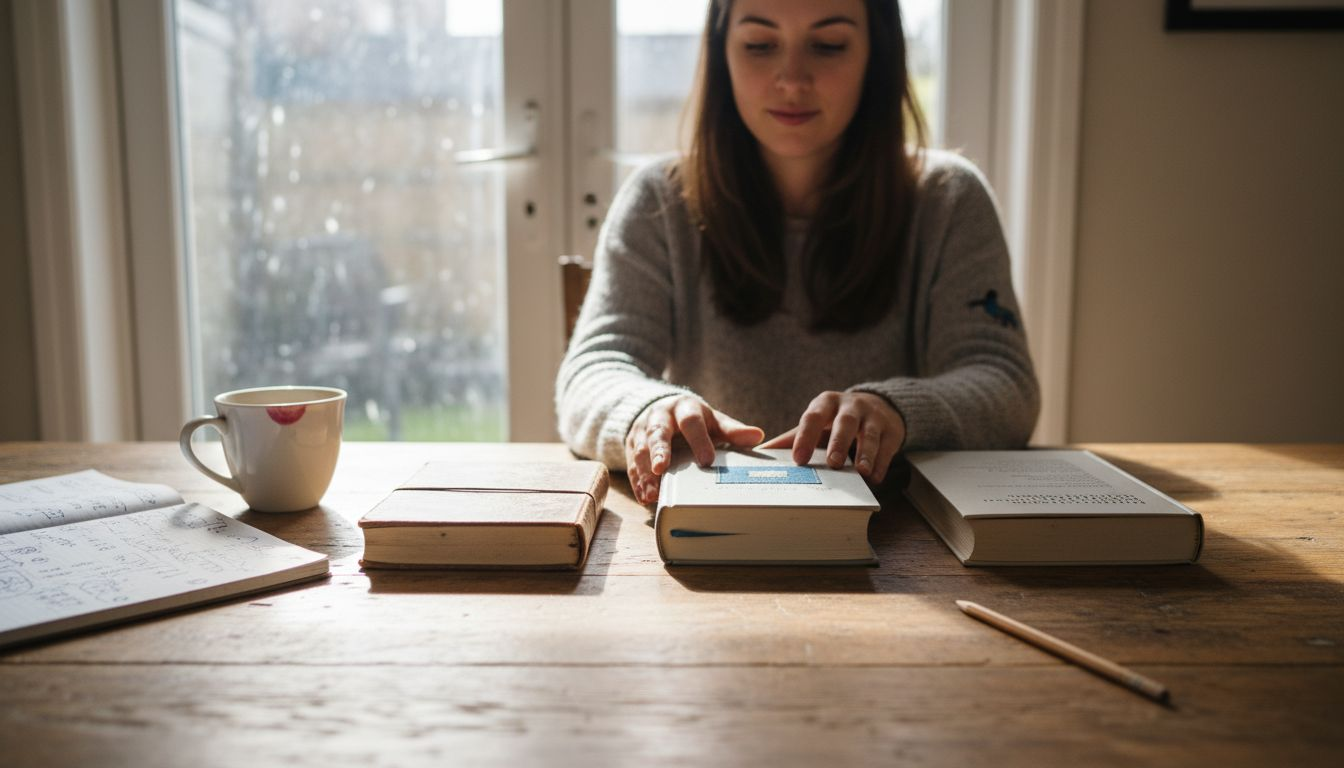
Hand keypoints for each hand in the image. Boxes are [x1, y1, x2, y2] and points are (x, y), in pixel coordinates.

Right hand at [625, 395, 763, 504]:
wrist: (659, 409)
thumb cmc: (692, 420)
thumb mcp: (712, 421)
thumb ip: (732, 430)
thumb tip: (758, 436)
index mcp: (683, 408)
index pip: (691, 421)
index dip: (698, 440)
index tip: (707, 460)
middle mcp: (659, 417)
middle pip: (657, 432)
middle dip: (658, 450)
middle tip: (661, 468)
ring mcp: (642, 431)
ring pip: (641, 451)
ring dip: (646, 473)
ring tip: (653, 493)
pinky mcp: (632, 446)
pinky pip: (632, 465)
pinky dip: (638, 482)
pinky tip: (645, 497)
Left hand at [760, 391, 904, 483]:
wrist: (878, 406)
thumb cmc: (836, 420)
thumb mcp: (816, 423)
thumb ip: (792, 439)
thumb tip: (760, 454)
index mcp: (825, 404)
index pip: (813, 418)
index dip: (805, 437)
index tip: (799, 459)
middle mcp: (850, 406)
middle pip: (844, 423)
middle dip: (839, 443)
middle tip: (833, 463)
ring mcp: (873, 417)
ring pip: (869, 435)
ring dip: (865, 454)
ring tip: (861, 472)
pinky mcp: (892, 430)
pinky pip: (887, 447)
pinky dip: (880, 464)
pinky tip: (874, 478)